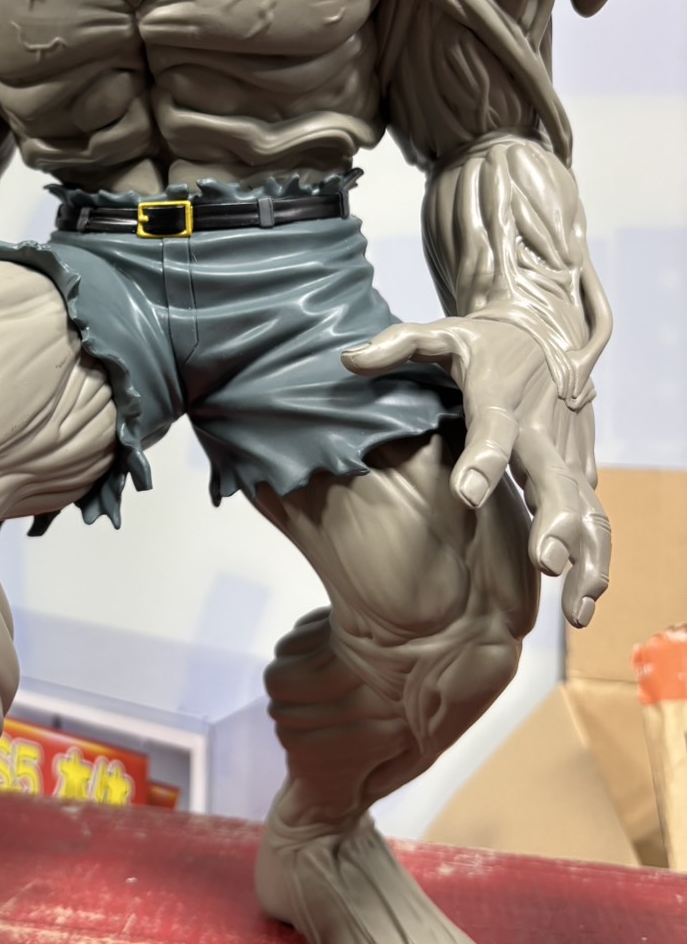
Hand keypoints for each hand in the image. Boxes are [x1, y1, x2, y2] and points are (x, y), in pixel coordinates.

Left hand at [343, 317, 609, 627]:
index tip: (466, 494)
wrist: (544, 336)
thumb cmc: (482, 346)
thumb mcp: (441, 337)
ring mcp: (564, 454)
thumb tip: (350, 360)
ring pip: (585, 508)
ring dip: (585, 557)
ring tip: (573, 608)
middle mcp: (537, 430)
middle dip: (554, 520)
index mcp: (499, 398)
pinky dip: (594, 562)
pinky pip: (594, 520)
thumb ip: (398, 347)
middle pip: (553, 477)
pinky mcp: (579, 472)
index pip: (493, 427)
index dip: (483, 458)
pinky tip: (580, 605)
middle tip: (545, 561)